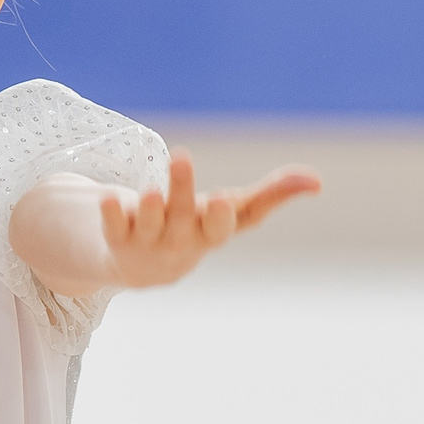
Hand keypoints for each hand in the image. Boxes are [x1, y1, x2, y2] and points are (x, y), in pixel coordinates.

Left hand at [99, 151, 321, 287]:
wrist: (144, 267)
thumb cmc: (198, 230)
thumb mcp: (233, 214)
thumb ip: (270, 196)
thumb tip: (316, 181)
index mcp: (210, 234)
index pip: (220, 229)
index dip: (221, 217)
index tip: (223, 200)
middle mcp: (179, 240)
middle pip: (181, 217)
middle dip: (182, 190)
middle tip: (181, 156)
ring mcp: (147, 241)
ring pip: (147, 225)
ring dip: (148, 209)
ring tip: (149, 191)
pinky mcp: (117, 238)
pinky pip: (112, 227)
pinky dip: (109, 215)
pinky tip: (106, 200)